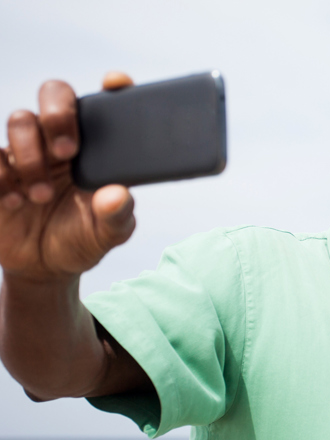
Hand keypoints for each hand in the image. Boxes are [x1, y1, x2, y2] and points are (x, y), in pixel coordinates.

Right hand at [0, 72, 135, 282]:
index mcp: (96, 147)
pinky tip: (14, 200)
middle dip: (58, 114)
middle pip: (55, 93)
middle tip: (67, 151)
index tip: (115, 83)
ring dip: (30, 156)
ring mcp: (27, 149)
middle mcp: (61, 139)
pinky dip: (1, 174)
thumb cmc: (82, 239)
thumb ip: (117, 216)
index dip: (113, 86)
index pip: (105, 104)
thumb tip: (118, 194)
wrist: (45, 266)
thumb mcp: (107, 234)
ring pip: (20, 120)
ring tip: (41, 196)